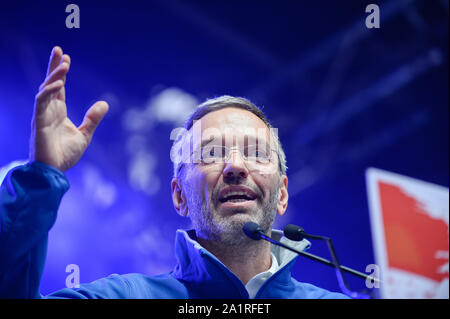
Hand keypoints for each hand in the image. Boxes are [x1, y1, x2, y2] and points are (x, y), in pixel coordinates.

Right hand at [29, 46, 108, 171]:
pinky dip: (48, 91)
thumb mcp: (85, 135)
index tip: (66, 58)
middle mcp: (48, 110)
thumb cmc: (66, 155)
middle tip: (59, 50)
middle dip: (53, 66)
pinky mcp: (38, 122)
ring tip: (64, 64)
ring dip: (54, 75)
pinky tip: (58, 83)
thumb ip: (93, 119)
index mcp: (58, 111)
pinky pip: (41, 102)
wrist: (54, 172)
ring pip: (45, 89)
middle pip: (49, 82)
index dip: (60, 72)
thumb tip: (105, 103)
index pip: (58, 87)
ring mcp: (42, 115)